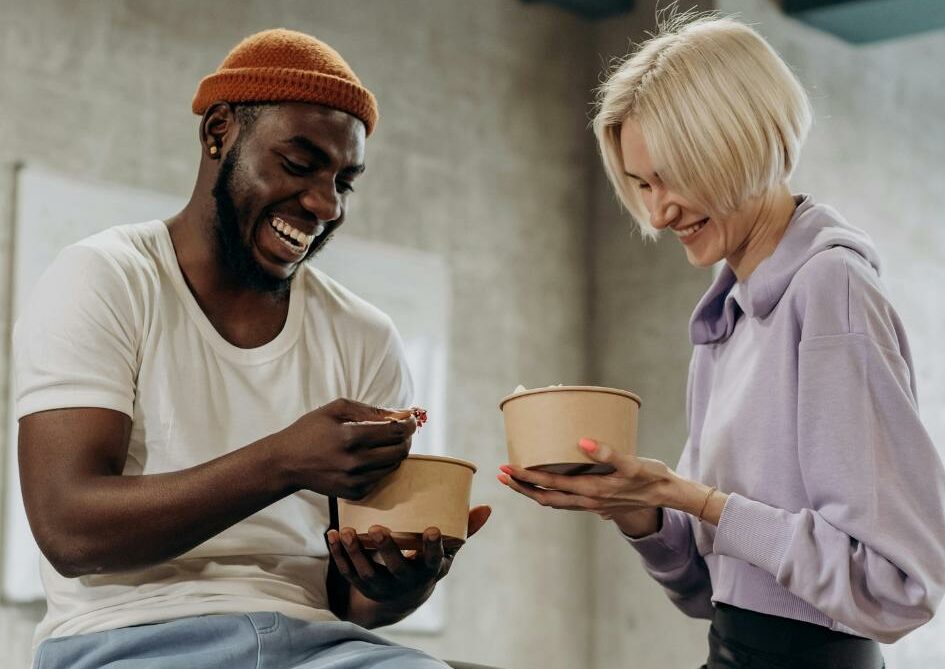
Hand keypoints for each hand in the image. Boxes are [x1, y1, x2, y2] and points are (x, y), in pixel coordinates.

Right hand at [275, 398, 418, 498]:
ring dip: (394, 452)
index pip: (395, 431)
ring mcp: (355, 480)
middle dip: (405, 438)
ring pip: (393, 466)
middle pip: (399, 451)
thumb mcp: (336, 409)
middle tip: (400, 431)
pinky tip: (368, 458)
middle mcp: (355, 461)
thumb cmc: (310, 431)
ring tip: (382, 443)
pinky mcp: (354, 493)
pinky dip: (381, 467)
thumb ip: (370, 410)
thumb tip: (401, 413)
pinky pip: (380, 479)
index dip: (409, 424)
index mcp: (350, 436)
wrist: (286, 463)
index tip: (411, 419)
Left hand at [326, 505, 490, 604]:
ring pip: (367, 572)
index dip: (433, 548)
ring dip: (355, 552)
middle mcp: (405, 582)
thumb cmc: (426, 563)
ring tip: (346, 532)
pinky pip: (348, 572)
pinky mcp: (361, 585)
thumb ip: (464, 529)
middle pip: (396, 568)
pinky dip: (339, 555)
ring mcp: (382, 586)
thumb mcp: (447, 551)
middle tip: (378, 529)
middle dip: (386, 550)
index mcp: (427, 571)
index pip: (432, 561)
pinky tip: (332, 535)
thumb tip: (487, 507)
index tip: (432, 529)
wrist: (403, 597)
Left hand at [497, 439, 689, 535]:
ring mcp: (590, 504)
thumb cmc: (651, 476)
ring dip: (532, 491)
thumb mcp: (633, 463)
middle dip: (521, 486)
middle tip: (501, 473)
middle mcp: (587, 501)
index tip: (509, 467)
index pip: (551, 485)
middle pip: (545, 496)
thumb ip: (609, 453)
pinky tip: (542, 485)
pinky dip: (547, 493)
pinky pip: (564, 501)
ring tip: (514, 480)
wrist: (667, 496)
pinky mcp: (595, 503)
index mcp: (592, 491)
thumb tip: (584, 441)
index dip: (527, 478)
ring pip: (553, 501)